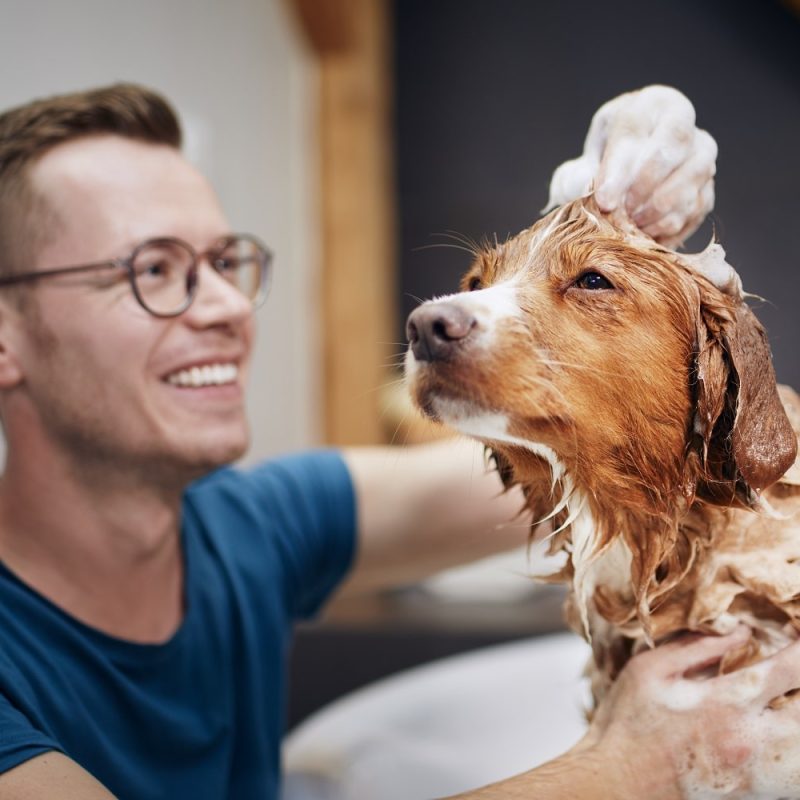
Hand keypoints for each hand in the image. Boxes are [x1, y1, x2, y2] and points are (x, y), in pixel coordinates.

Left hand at [546, 86, 716, 246]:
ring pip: (690, 181)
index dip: (619, 170)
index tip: (604, 202)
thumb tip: (596, 197)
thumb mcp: (585, 160)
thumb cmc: (603, 161)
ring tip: (631, 226)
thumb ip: (582, 177)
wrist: (625, 172)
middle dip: (643, 188)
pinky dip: (671, 227)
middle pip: (672, 150)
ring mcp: (701, 155)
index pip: (636, 131)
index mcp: (649, 106)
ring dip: (657, 211)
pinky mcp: (708, 187)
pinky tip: (647, 234)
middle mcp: (682, 123)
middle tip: (621, 213)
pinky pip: (696, 209)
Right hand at [582, 627, 799, 799]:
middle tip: (794, 672)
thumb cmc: (627, 723)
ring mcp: (757, 774)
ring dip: (799, 721)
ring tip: (789, 701)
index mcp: (724, 704)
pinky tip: (779, 734)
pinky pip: (794, 778)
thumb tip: (740, 631)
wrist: (616, 784)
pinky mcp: (755, 793)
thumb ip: (697, 647)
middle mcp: (750, 741)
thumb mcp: (649, 669)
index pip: (788, 670)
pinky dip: (793, 752)